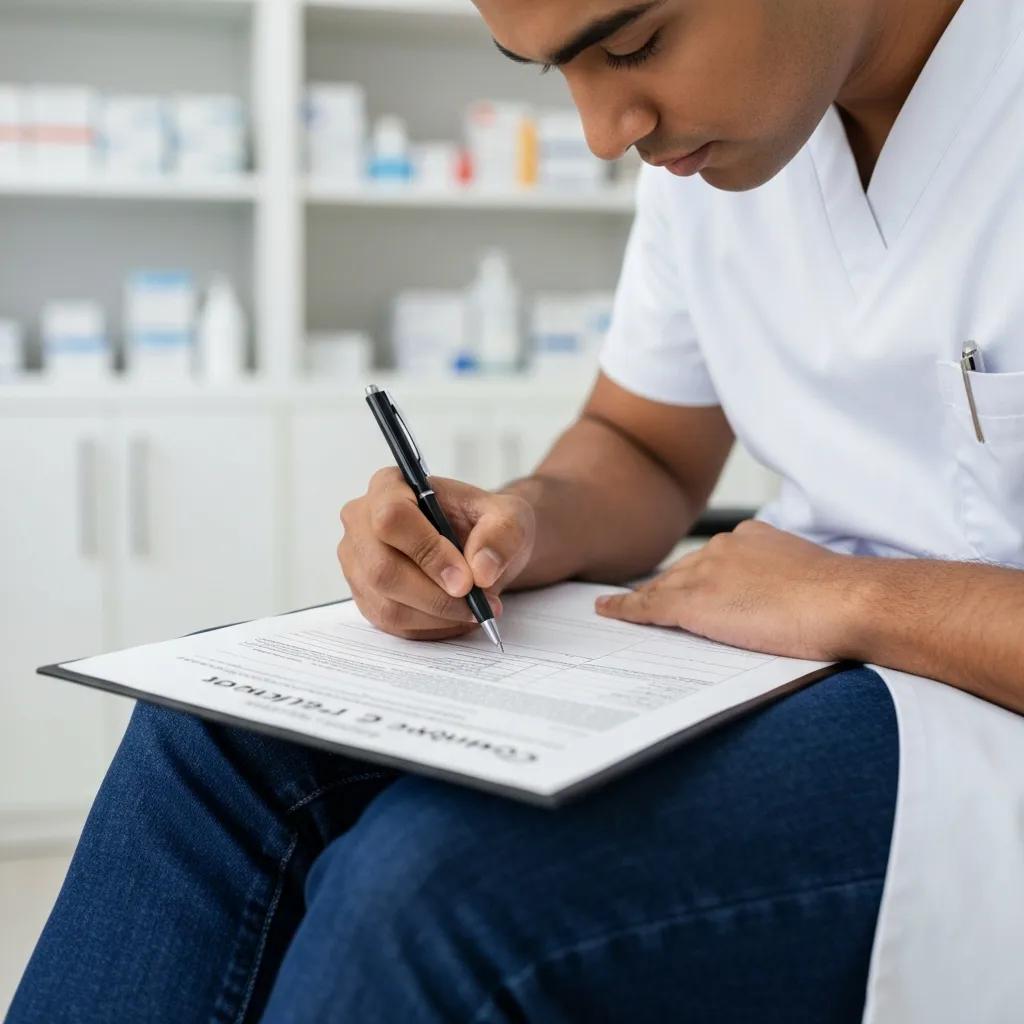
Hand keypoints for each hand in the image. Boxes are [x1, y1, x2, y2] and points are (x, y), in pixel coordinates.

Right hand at [338, 468, 535, 640]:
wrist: (480, 546)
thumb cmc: (486, 524)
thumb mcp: (509, 517)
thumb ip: (502, 535)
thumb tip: (481, 570)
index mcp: (390, 486)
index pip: (392, 518)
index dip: (428, 552)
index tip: (466, 579)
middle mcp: (362, 521)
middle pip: (382, 569)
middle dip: (435, 595)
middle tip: (477, 602)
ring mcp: (358, 562)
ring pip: (387, 604)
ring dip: (438, 615)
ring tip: (475, 608)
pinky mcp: (366, 597)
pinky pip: (393, 623)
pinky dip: (431, 626)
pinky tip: (456, 614)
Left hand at [595, 520, 861, 660]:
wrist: (843, 601)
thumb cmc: (841, 598)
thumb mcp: (808, 578)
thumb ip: (782, 581)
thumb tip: (781, 601)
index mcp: (750, 538)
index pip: (711, 562)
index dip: (695, 578)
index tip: (689, 588)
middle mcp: (722, 548)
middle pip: (681, 573)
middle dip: (665, 589)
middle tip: (645, 605)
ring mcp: (705, 572)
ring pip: (663, 589)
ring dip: (643, 601)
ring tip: (620, 610)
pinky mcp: (693, 602)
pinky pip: (648, 607)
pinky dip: (625, 610)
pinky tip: (607, 612)